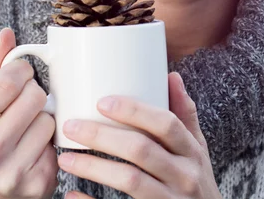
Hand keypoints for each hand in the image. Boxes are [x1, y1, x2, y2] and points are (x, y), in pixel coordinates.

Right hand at [0, 28, 58, 198]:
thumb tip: (7, 34)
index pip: (7, 82)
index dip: (21, 72)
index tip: (19, 76)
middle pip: (34, 97)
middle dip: (33, 93)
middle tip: (24, 102)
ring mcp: (13, 173)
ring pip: (50, 119)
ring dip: (44, 117)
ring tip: (27, 127)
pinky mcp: (39, 184)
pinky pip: (59, 142)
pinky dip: (51, 139)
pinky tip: (35, 147)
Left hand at [57, 72, 221, 198]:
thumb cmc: (195, 182)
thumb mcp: (197, 149)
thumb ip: (184, 115)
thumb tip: (171, 76)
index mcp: (192, 152)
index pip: (166, 124)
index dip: (134, 111)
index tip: (102, 102)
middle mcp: (184, 176)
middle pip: (141, 149)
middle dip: (102, 136)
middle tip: (71, 127)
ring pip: (130, 180)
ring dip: (94, 167)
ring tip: (66, 158)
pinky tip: (73, 194)